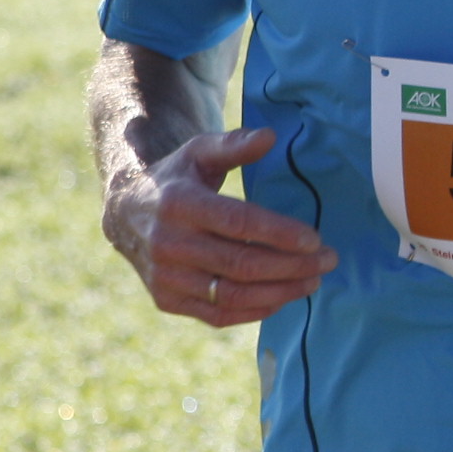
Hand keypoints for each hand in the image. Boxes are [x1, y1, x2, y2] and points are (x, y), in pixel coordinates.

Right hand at [103, 126, 334, 326]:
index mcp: (178, 204)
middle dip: (292, 266)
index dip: (280, 234)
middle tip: (327, 261)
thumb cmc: (176, 179)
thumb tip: (271, 136)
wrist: (125, 212)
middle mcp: (167, 244)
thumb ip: (234, 145)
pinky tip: (282, 297)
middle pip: (241, 264)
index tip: (316, 240)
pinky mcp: (166, 300)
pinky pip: (218, 315)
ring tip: (313, 281)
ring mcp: (165, 277)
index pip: (238, 223)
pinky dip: (255, 311)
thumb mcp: (199, 152)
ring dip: (280, 292)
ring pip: (232, 295)